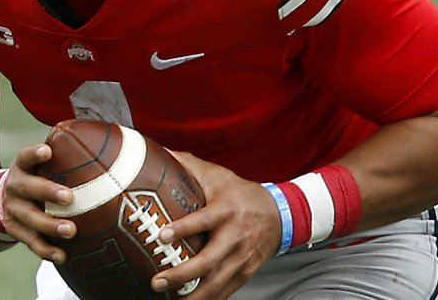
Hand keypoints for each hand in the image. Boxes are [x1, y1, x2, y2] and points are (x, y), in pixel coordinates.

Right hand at [0, 143, 76, 262]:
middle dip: (47, 192)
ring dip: (50, 225)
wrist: (5, 200)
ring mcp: (13, 210)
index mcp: (22, 167)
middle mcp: (14, 187)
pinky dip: (46, 250)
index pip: (25, 156)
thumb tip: (112, 143)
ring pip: (30, 219)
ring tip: (70, 230)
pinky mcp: (15, 231)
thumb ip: (65, 157)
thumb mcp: (42, 165)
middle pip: (27, 188)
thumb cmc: (38, 177)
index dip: (35, 153)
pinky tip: (62, 255)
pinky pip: (30, 242)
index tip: (48, 152)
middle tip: (69, 197)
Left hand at [149, 152, 280, 299]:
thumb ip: (187, 165)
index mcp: (226, 210)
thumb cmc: (241, 193)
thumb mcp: (217, 175)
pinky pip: (226, 292)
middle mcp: (235, 237)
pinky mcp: (245, 273)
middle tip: (157, 281)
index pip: (204, 220)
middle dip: (182, 274)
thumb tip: (157, 151)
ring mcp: (241, 258)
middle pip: (208, 260)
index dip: (184, 228)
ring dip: (193, 296)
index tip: (162, 234)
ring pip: (217, 283)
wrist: (280, 214)